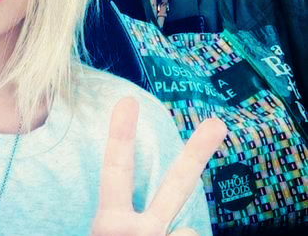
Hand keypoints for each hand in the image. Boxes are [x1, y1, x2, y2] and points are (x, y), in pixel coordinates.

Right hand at [91, 97, 226, 235]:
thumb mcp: (105, 235)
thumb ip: (119, 222)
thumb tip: (171, 222)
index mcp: (110, 223)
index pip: (115, 171)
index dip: (122, 135)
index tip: (128, 101)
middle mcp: (138, 231)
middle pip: (176, 184)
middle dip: (197, 153)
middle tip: (218, 123)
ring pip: (186, 231)